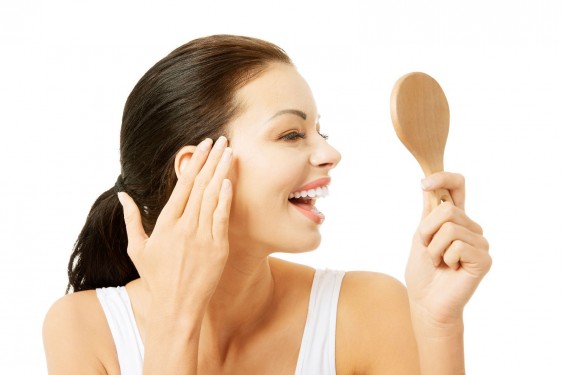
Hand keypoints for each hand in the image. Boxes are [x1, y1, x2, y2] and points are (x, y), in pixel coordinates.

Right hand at [117, 136, 232, 314]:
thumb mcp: (137, 248)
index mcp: (165, 224)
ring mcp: (203, 237)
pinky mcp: (219, 248)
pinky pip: (223, 218)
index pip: (182, 185)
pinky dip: (226, 198)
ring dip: (223, 171)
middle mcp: (184, 227)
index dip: (194, 162)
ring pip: (213, 196)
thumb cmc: (155, 278)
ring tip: (229, 152)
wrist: (176, 306)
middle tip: (221, 140)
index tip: (201, 145)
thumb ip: (131, 219)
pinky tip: (230, 181)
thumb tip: (122, 194)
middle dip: (212, 159)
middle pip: (201, 185)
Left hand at [405, 172, 490, 326]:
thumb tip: (427, 184)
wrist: (426, 301)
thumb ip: (429, 213)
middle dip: (427, 231)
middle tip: (429, 251)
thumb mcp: (420, 236)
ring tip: (439, 262)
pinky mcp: (484, 259)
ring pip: (449, 229)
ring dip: (434, 249)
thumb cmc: (423, 271)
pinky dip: (445, 259)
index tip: (424, 183)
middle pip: (446, 210)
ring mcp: (479, 243)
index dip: (444, 178)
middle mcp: (470, 227)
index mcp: (455, 219)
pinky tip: (450, 269)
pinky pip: (458, 246)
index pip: (458, 187)